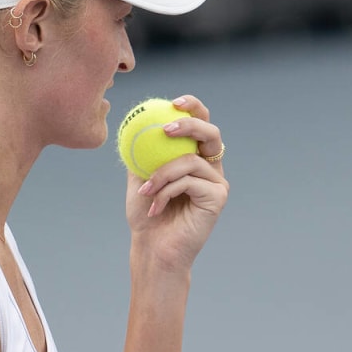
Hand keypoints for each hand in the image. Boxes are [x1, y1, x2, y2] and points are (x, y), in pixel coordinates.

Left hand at [124, 94, 227, 267]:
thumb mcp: (139, 176)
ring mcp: (217, 183)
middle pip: (211, 133)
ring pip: (191, 161)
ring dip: (162, 174)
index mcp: (195, 158)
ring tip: (146, 190)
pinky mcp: (218, 198)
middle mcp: (210, 168)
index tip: (173, 102)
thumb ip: (142, 151)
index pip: (201, 124)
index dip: (193, 107)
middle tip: (166, 129)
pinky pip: (190, 181)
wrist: (152, 248)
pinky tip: (156, 206)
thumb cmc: (146, 215)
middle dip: (190, 124)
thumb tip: (134, 122)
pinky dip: (167, 190)